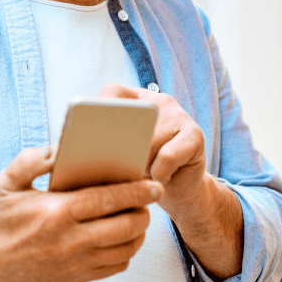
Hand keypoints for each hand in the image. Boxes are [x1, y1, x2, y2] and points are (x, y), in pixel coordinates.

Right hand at [0, 146, 163, 281]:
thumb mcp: (8, 181)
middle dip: (144, 211)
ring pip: (126, 248)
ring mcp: (77, 263)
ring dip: (139, 231)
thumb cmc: (4, 217)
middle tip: (149, 198)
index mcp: (58, 211)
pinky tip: (124, 236)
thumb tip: (60, 147)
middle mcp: (70, 240)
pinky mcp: (79, 277)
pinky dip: (128, 251)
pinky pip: (117, 266)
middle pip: (125, 226)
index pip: (109, 199)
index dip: (136, 191)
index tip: (153, 185)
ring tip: (139, 215)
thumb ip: (32, 159)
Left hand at [97, 84, 207, 220]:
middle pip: (128, 119)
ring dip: (140, 166)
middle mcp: (158, 101)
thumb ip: (107, 143)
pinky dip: (159, 174)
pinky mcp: (195, 134)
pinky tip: (162, 178)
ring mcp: (178, 115)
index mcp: (136, 100)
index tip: (91, 136)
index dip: (98, 110)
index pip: (112, 92)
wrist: (180, 189)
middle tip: (119, 167)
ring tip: (145, 173)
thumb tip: (86, 147)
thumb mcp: (120, 155)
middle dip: (119, 150)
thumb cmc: (143, 171)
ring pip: (147, 141)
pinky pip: (167, 156)